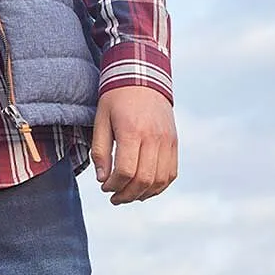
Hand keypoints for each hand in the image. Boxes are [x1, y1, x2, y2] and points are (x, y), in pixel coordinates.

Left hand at [91, 85, 177, 204]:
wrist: (142, 77)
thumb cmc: (116, 99)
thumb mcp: (100, 120)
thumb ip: (100, 151)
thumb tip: (102, 179)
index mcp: (132, 130)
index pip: (126, 170)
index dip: (113, 185)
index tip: (104, 186)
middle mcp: (153, 137)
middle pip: (143, 179)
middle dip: (126, 194)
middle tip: (113, 197)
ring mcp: (167, 141)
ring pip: (160, 180)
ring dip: (143, 194)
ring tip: (128, 195)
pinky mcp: (174, 142)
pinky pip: (171, 173)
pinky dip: (159, 186)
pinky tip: (144, 189)